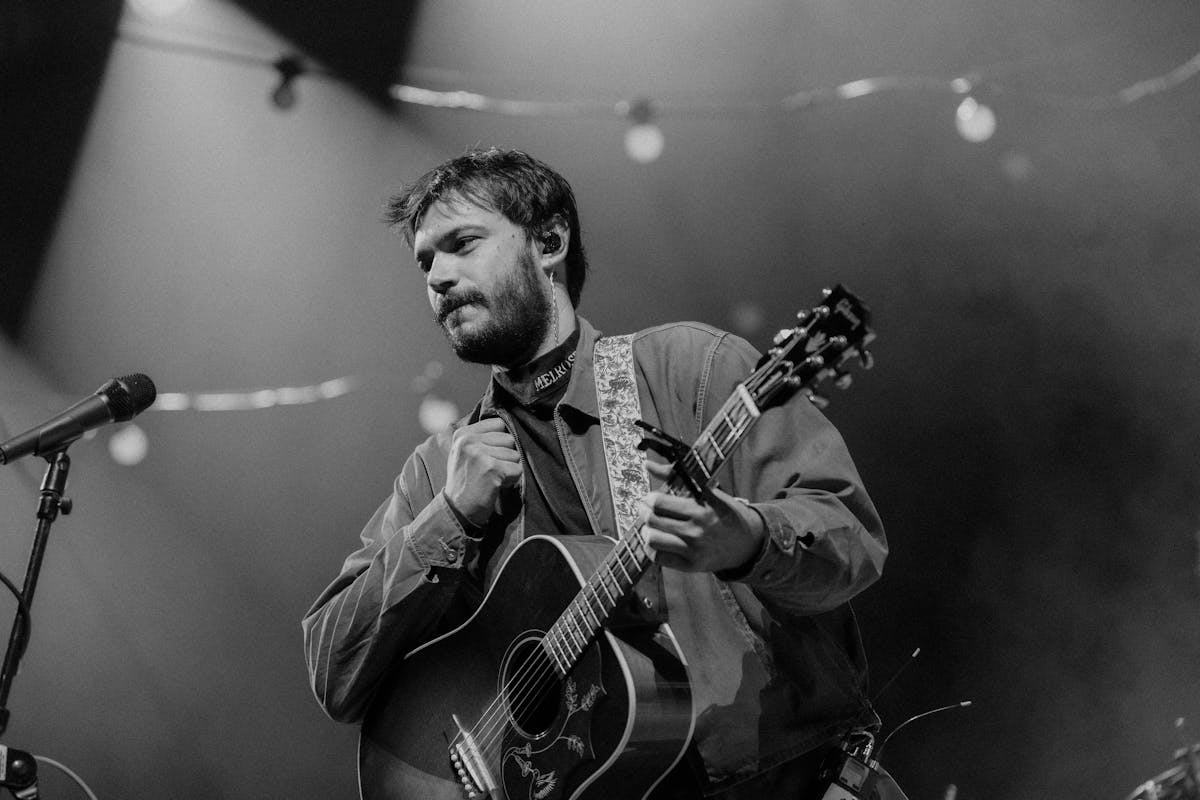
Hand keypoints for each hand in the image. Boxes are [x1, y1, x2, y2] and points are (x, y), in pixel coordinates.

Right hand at [444, 417, 521, 525]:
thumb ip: (482, 437)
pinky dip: (511, 480)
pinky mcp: (491, 468)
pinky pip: (517, 469)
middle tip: (489, 471)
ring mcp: (479, 454)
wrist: (458, 510)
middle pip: (509, 439)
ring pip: (515, 455)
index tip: (487, 457)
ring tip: (491, 478)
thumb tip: (510, 424)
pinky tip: (496, 485)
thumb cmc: (466, 481)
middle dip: (505, 456)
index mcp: (463, 433)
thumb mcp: (465, 452)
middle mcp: (469, 441)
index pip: (499, 423)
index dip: (500, 442)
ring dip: (508, 469)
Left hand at [639, 460, 764, 572]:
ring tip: (651, 526)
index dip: (651, 498)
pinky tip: (658, 541)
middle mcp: (696, 530)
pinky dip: (652, 549)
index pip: (660, 502)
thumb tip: (647, 464)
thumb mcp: (707, 491)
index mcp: (700, 508)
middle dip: (643, 512)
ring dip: (646, 531)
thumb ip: (675, 476)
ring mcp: (693, 550)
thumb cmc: (724, 513)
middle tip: (646, 510)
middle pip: (652, 519)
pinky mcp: (690, 566)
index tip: (653, 498)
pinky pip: (658, 558)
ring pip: (652, 539)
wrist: (746, 543)